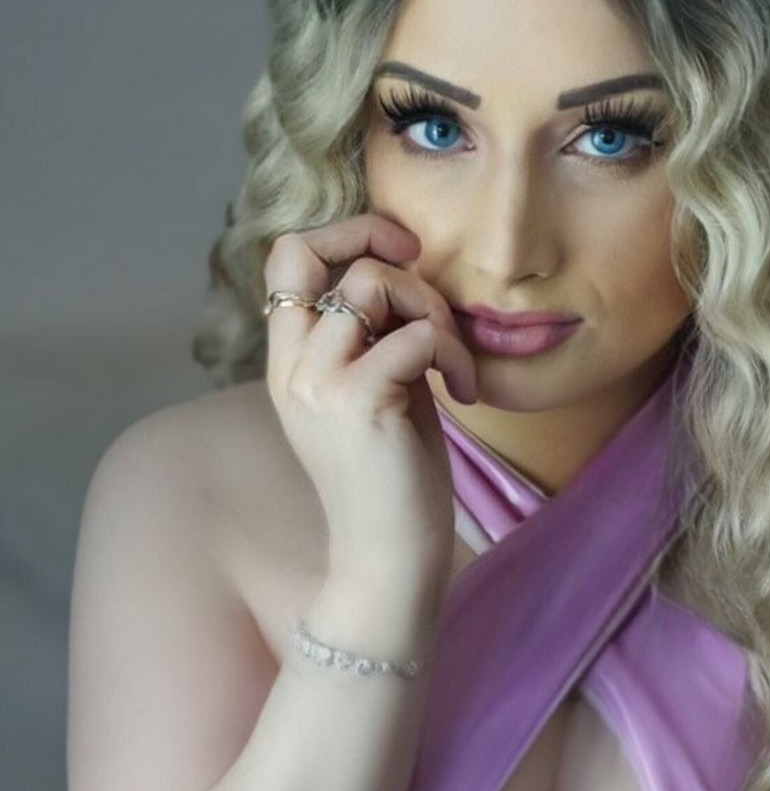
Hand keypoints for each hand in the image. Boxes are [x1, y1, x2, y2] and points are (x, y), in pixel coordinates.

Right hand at [263, 214, 476, 587]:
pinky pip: (416, 334)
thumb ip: (378, 335)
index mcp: (291, 361)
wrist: (389, 556)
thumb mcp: (378, 390)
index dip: (343, 233)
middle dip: (387, 253)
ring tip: (450, 361)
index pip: (286, 257)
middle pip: (316, 252)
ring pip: (371, 283)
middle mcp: (292, 366)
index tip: (401, 252)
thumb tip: (409, 280)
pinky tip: (462, 392)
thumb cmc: (394, 478)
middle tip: (433, 299)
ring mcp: (318, 382)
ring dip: (431, 309)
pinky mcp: (357, 401)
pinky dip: (453, 353)